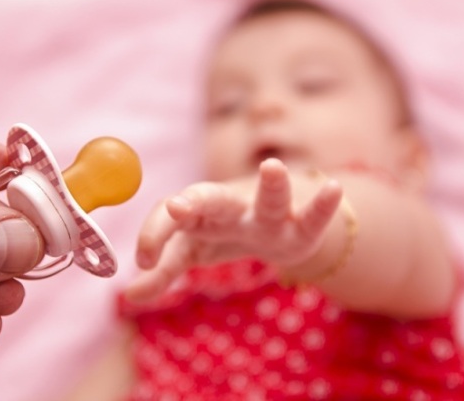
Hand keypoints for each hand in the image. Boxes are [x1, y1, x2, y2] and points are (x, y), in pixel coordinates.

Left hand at [125, 158, 341, 301]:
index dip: (156, 233)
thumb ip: (163, 271)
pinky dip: (323, 205)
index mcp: (200, 211)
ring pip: (268, 200)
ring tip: (273, 167)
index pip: (173, 216)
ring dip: (272, 185)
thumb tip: (129, 296)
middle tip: (178, 206)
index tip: (142, 259)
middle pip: (212, 199)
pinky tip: (333, 189)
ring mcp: (267, 215)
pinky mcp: (299, 228)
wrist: (272, 221)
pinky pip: (312, 217)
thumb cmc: (224, 232)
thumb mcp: (192, 252)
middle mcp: (232, 207)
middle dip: (195, 202)